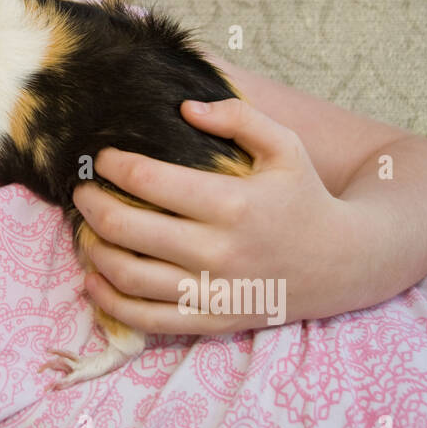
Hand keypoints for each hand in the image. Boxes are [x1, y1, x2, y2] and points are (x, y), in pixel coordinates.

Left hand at [70, 98, 361, 334]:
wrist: (345, 262)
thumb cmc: (305, 197)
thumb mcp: (285, 145)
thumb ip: (238, 117)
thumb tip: (186, 107)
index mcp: (232, 202)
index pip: (149, 180)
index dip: (113, 165)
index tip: (102, 157)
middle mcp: (218, 250)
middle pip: (128, 227)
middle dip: (92, 204)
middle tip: (82, 190)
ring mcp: (212, 290)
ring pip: (128, 275)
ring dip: (93, 250)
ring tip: (85, 230)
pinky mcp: (210, 320)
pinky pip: (146, 318)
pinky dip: (109, 301)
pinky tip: (94, 279)